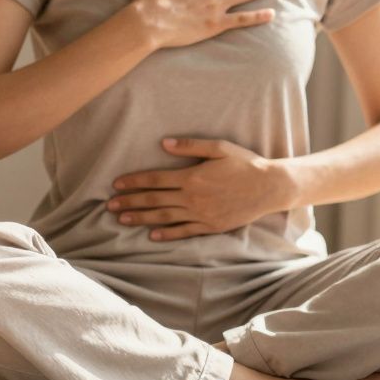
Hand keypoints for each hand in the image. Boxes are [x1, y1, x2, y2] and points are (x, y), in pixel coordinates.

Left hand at [107, 138, 293, 240]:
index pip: (155, 179)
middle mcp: (193, 198)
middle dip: (130, 202)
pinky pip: (184, 232)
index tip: (116, 184)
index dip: (133, 181)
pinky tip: (152, 236)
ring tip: (123, 220)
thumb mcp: (218, 148)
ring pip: (164, 218)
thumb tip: (162, 144)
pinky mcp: (211, 226)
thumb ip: (189, 146)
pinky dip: (167, 235)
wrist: (269, 187)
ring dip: (141, 218)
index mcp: (192, 176)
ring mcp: (201, 214)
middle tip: (110, 206)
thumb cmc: (245, 163)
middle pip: (155, 200)